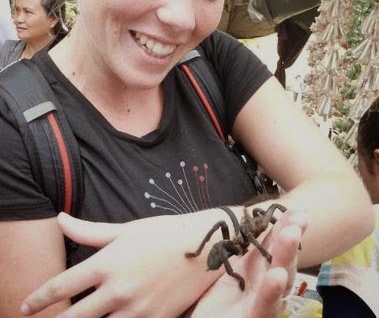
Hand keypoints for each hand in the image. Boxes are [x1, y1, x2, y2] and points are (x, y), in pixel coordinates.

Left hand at [20, 211, 226, 317]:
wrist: (204, 245)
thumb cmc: (163, 232)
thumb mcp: (126, 229)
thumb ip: (89, 230)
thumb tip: (59, 219)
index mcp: (107, 263)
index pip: (62, 286)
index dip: (38, 299)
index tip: (25, 307)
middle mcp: (117, 290)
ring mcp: (136, 309)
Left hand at [188, 210, 307, 317]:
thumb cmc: (218, 306)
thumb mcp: (228, 271)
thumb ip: (238, 250)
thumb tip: (242, 219)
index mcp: (259, 271)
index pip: (274, 244)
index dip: (284, 226)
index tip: (295, 208)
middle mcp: (268, 286)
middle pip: (283, 259)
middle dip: (291, 236)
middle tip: (299, 215)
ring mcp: (266, 304)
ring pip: (281, 280)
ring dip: (286, 256)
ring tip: (291, 234)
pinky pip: (266, 305)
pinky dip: (272, 291)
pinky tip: (278, 275)